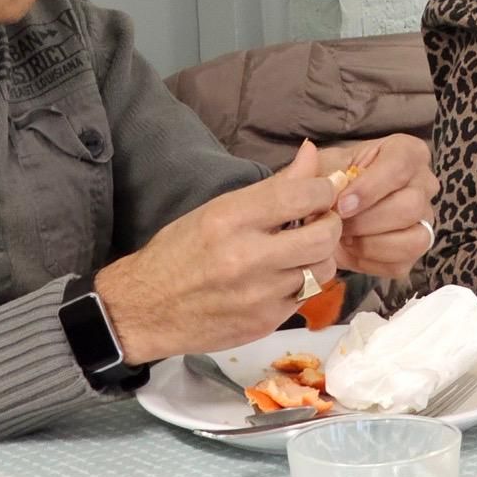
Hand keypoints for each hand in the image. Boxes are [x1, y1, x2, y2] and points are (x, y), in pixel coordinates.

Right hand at [95, 141, 341, 362]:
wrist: (145, 309)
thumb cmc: (180, 250)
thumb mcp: (219, 208)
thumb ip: (272, 185)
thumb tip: (311, 153)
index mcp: (232, 218)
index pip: (302, 195)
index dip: (323, 189)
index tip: (320, 191)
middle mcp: (248, 257)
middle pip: (324, 235)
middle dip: (330, 223)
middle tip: (320, 220)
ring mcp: (259, 295)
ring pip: (322, 269)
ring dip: (319, 256)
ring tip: (301, 249)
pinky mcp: (265, 324)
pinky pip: (306, 297)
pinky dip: (302, 283)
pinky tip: (283, 276)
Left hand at [317, 135, 437, 278]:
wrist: (334, 210)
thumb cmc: (335, 180)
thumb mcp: (321, 167)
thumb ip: (313, 164)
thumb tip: (309, 152)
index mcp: (407, 152)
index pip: (399, 167)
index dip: (370, 189)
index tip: (342, 205)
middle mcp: (424, 184)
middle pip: (410, 206)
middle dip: (368, 221)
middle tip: (338, 224)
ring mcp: (425, 218)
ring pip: (414, 239)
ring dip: (371, 244)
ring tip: (345, 236)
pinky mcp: (415, 249)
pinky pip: (401, 264)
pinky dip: (371, 261)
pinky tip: (352, 248)